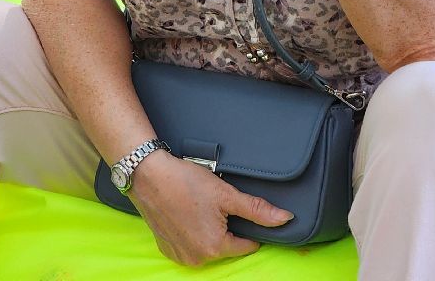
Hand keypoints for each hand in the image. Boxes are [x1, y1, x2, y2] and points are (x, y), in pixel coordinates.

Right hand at [130, 151, 292, 266]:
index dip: (248, 227)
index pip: (246, 245)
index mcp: (215, 247)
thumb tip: (285, 219)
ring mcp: (180, 256)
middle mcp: (197, 258)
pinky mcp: (167, 249)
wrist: (149, 176)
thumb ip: (258, 210)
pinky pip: (189, 246)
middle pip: (226, 246)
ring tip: (200, 207)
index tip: (239, 211)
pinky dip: (192, 233)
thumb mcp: (227, 194)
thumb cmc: (186, 182)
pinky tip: (187, 214)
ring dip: (209, 231)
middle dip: (226, 227)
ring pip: (208, 246)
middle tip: (215, 204)